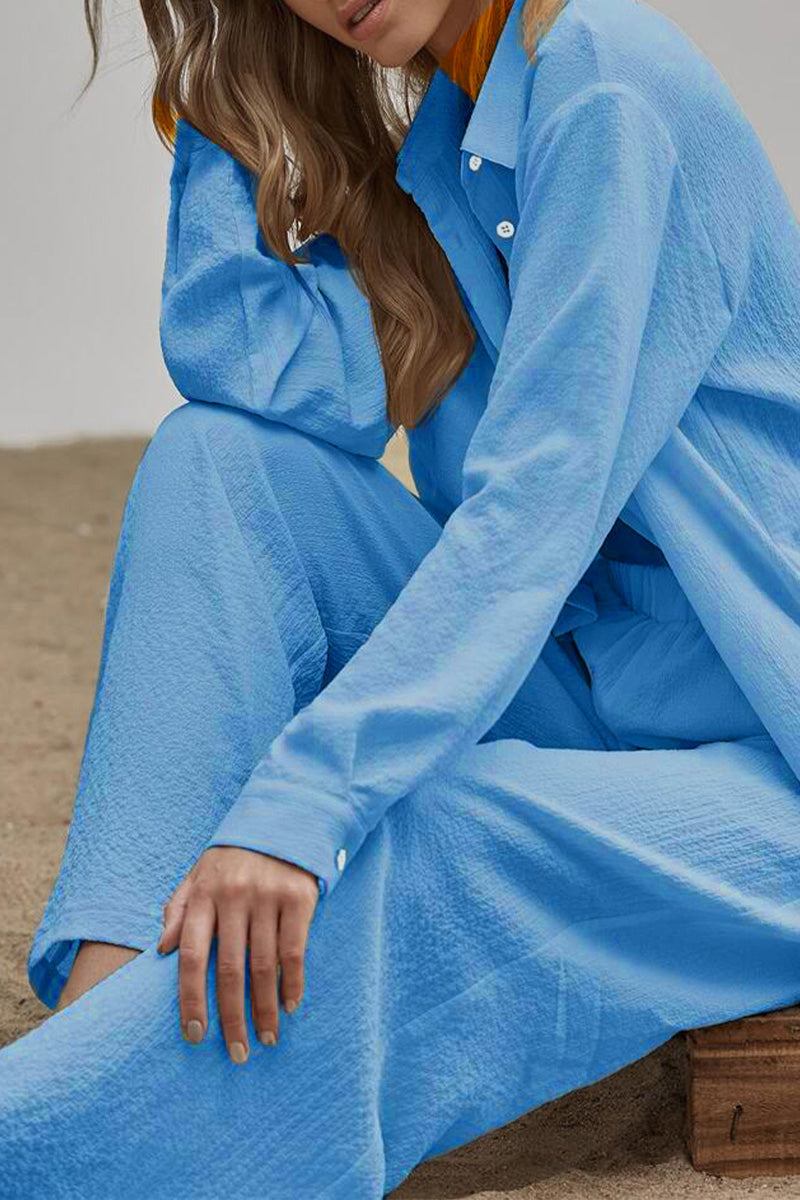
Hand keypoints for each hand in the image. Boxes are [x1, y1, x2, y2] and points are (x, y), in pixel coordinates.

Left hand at [158, 846, 318, 1062]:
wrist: (283, 819)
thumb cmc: (233, 857)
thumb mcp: (198, 875)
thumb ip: (178, 910)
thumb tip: (160, 950)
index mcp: (204, 894)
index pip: (191, 956)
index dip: (191, 999)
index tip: (195, 1035)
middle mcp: (234, 896)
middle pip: (229, 969)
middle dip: (231, 1017)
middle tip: (236, 1053)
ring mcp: (268, 896)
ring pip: (263, 966)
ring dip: (264, 1009)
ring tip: (265, 1039)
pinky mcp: (299, 897)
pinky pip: (294, 951)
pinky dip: (292, 982)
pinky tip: (290, 1005)